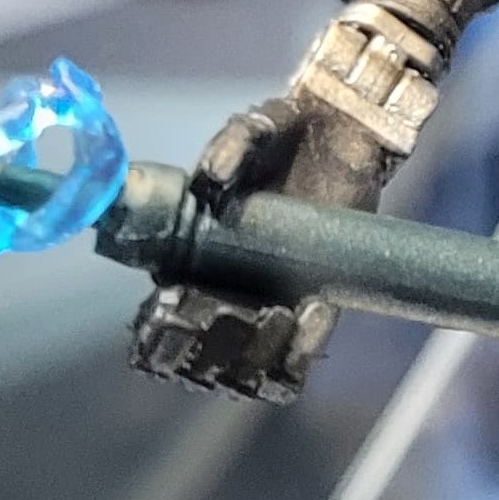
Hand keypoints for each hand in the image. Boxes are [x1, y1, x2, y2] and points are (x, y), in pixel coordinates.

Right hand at [128, 91, 367, 406]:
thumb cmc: (285, 136)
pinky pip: (299, 360)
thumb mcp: (256, 129)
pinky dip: (302, 350)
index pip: (154, 322)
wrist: (344, 140)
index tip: (177, 307)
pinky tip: (313, 309)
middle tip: (233, 314)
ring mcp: (267, 307)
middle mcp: (222, 295)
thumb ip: (232, 144)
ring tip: (282, 312)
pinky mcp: (313, 309)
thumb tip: (212, 177)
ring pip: (247, 370)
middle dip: (208, 351)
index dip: (158, 333)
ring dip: (256, 356)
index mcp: (187, 261)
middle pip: (198, 360)